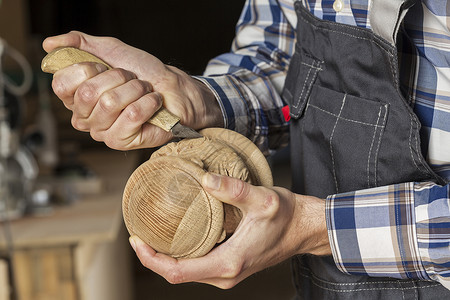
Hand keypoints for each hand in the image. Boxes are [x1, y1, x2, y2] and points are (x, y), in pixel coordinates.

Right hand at [42, 31, 222, 149]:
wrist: (173, 88)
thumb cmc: (143, 72)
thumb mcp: (110, 50)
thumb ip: (79, 44)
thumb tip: (50, 44)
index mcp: (76, 96)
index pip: (61, 84)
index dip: (86, 69)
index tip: (104, 66)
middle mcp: (84, 117)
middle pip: (87, 93)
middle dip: (117, 77)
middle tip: (131, 79)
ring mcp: (102, 131)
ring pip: (110, 103)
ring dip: (135, 89)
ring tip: (144, 90)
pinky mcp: (121, 142)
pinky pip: (131, 115)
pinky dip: (147, 102)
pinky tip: (152, 103)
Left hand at [129, 173, 330, 288]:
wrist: (305, 229)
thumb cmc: (287, 215)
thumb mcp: (262, 199)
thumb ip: (234, 190)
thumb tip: (205, 180)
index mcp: (229, 262)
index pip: (178, 272)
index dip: (151, 259)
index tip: (136, 239)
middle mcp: (226, 274)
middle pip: (177, 274)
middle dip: (153, 257)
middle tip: (138, 232)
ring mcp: (228, 273)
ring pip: (187, 272)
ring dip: (166, 256)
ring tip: (151, 233)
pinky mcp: (231, 266)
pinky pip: (198, 266)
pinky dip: (181, 255)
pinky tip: (175, 237)